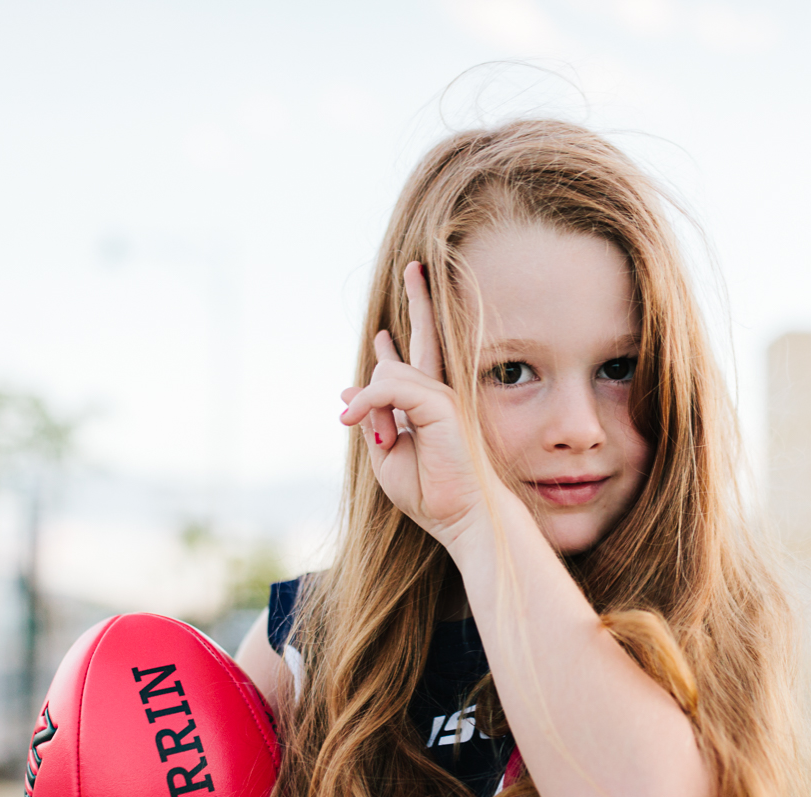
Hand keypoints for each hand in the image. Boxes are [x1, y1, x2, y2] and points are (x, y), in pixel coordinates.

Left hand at [338, 262, 509, 549]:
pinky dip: (366, 403)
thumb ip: (373, 420)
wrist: (461, 515)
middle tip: (414, 267)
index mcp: (429, 409)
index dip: (390, 353)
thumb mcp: (387, 456)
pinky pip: (388, 388)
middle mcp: (439, 395)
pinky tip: (348, 417)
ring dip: (366, 402)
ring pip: (389, 373)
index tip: (381, 338)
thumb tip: (350, 391)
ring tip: (356, 423)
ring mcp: (442, 395)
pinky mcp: (439, 403)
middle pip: (427, 336)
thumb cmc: (430, 492)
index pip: (411, 368)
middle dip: (419, 300)